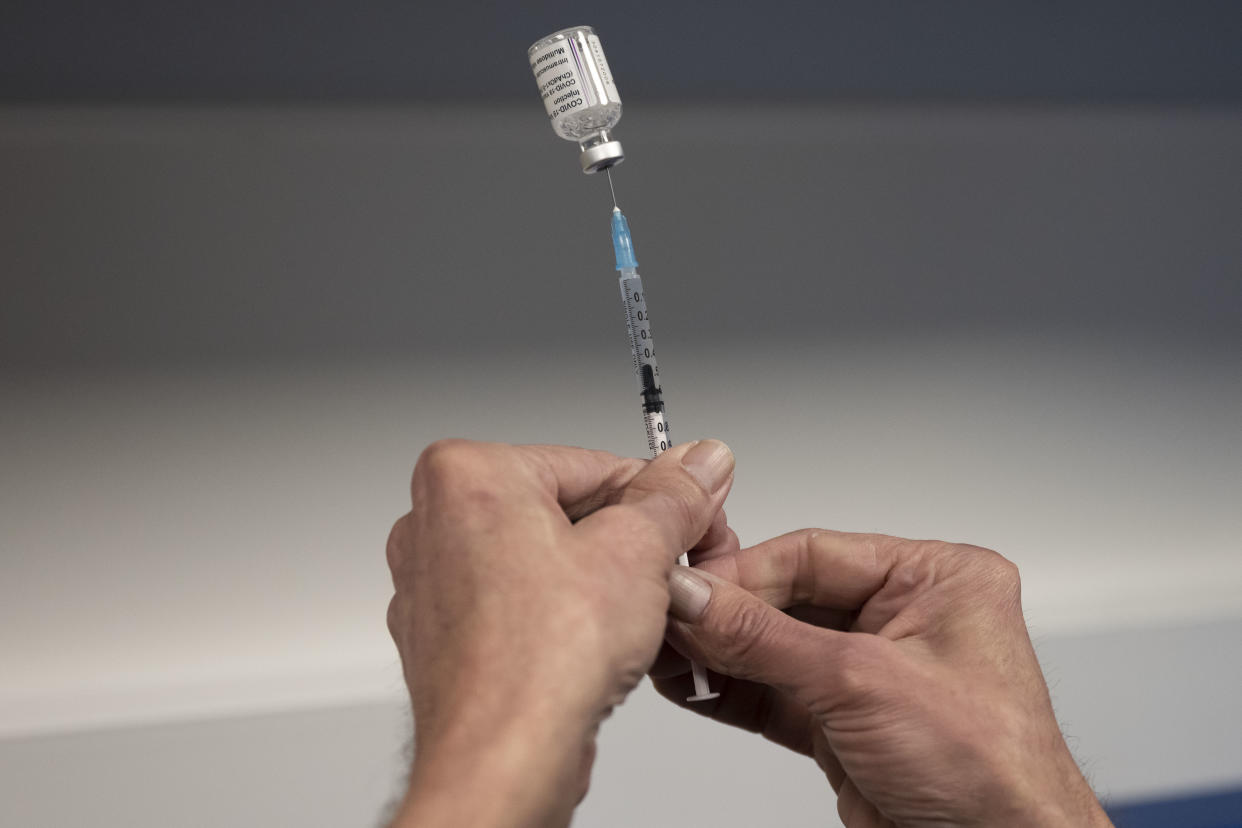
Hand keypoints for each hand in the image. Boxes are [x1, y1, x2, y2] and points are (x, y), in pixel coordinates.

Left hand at [385, 439, 734, 827]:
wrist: (500, 759)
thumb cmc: (540, 661)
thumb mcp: (636, 551)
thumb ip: (673, 497)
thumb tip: (700, 462)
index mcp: (466, 473)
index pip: (591, 463)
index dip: (658, 496)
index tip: (694, 518)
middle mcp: (433, 520)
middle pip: (563, 508)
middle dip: (625, 540)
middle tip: (673, 571)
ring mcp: (432, 581)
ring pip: (542, 559)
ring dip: (597, 581)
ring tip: (634, 615)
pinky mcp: (443, 633)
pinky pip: (518, 604)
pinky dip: (560, 617)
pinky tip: (594, 646)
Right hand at [656, 530, 1112, 827]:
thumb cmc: (992, 773)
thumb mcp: (862, 684)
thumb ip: (765, 638)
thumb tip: (697, 599)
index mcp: (935, 579)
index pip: (815, 553)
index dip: (745, 569)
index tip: (688, 583)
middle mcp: (906, 618)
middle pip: (790, 598)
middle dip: (727, 614)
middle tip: (670, 616)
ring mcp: (874, 672)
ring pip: (776, 648)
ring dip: (721, 654)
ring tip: (669, 652)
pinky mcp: (848, 723)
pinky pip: (777, 693)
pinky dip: (732, 692)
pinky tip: (693, 685)